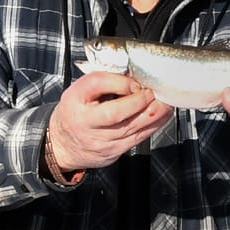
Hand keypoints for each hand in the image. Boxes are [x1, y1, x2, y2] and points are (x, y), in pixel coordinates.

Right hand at [46, 70, 171, 173]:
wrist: (63, 144)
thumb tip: (134, 77)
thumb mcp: (80, 90)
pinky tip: (162, 115)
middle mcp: (87, 122)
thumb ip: (104, 81)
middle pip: (116, 112)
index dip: (120, 82)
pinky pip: (139, 138)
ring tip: (166, 101)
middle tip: (155, 91)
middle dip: (141, 101)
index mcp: (76, 101)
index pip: (97, 85)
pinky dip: (154, 125)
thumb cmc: (75, 111)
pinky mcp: (114, 152)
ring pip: (132, 127)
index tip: (135, 80)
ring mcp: (101, 140)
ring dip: (154, 113)